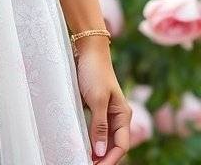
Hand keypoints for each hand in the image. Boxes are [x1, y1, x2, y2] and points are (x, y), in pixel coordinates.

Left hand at [74, 42, 131, 164]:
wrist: (88, 50)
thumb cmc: (94, 72)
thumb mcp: (97, 100)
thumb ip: (99, 126)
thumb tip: (100, 152)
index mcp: (123, 115)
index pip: (121, 146)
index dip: (109, 159)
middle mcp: (117, 117)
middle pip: (113, 145)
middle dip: (102, 158)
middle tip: (85, 164)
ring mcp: (106, 113)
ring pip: (103, 139)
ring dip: (95, 150)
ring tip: (82, 158)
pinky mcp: (95, 108)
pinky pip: (94, 130)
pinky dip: (89, 139)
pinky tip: (81, 145)